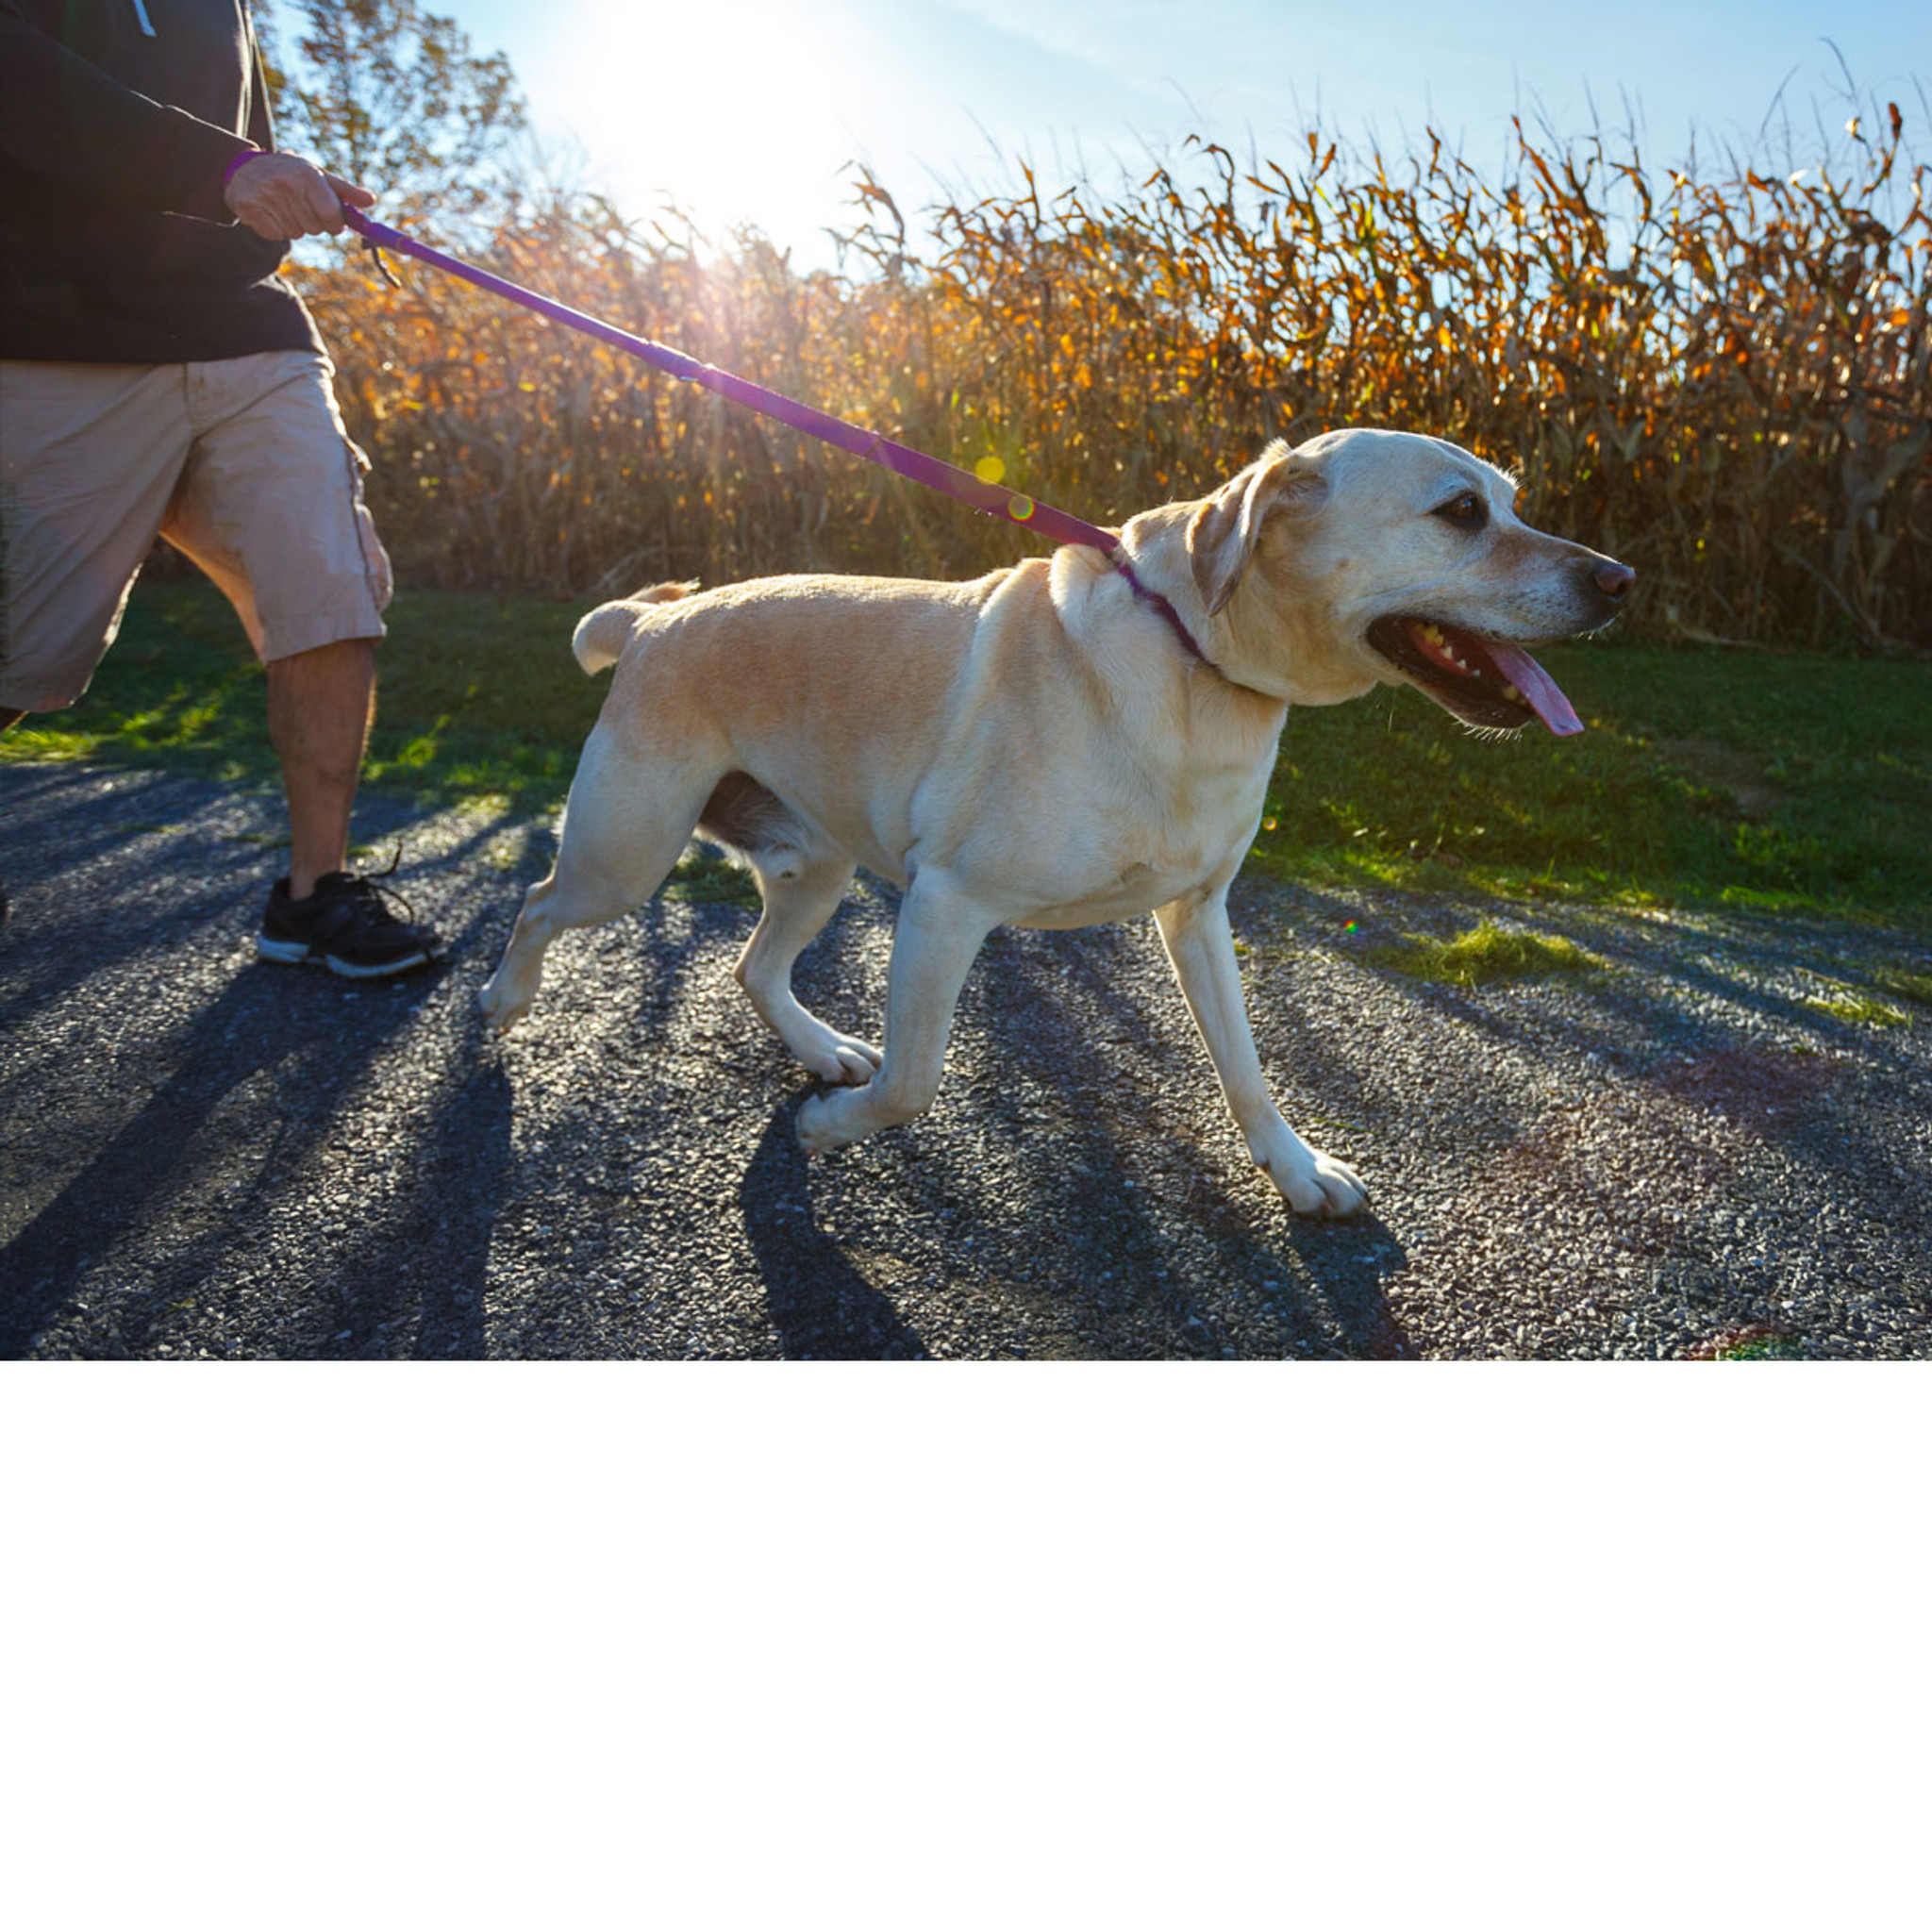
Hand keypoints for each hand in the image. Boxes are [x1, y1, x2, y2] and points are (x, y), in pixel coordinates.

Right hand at [224, 152, 374, 239]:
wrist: (245, 167)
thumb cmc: (291, 174)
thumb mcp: (318, 175)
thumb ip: (346, 191)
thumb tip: (371, 201)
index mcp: (308, 175)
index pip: (332, 215)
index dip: (335, 224)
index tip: (331, 220)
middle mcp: (287, 184)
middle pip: (315, 228)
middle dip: (312, 223)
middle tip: (299, 205)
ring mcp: (266, 196)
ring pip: (296, 233)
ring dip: (293, 225)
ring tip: (283, 206)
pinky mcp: (248, 207)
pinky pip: (275, 236)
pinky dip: (275, 229)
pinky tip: (269, 212)